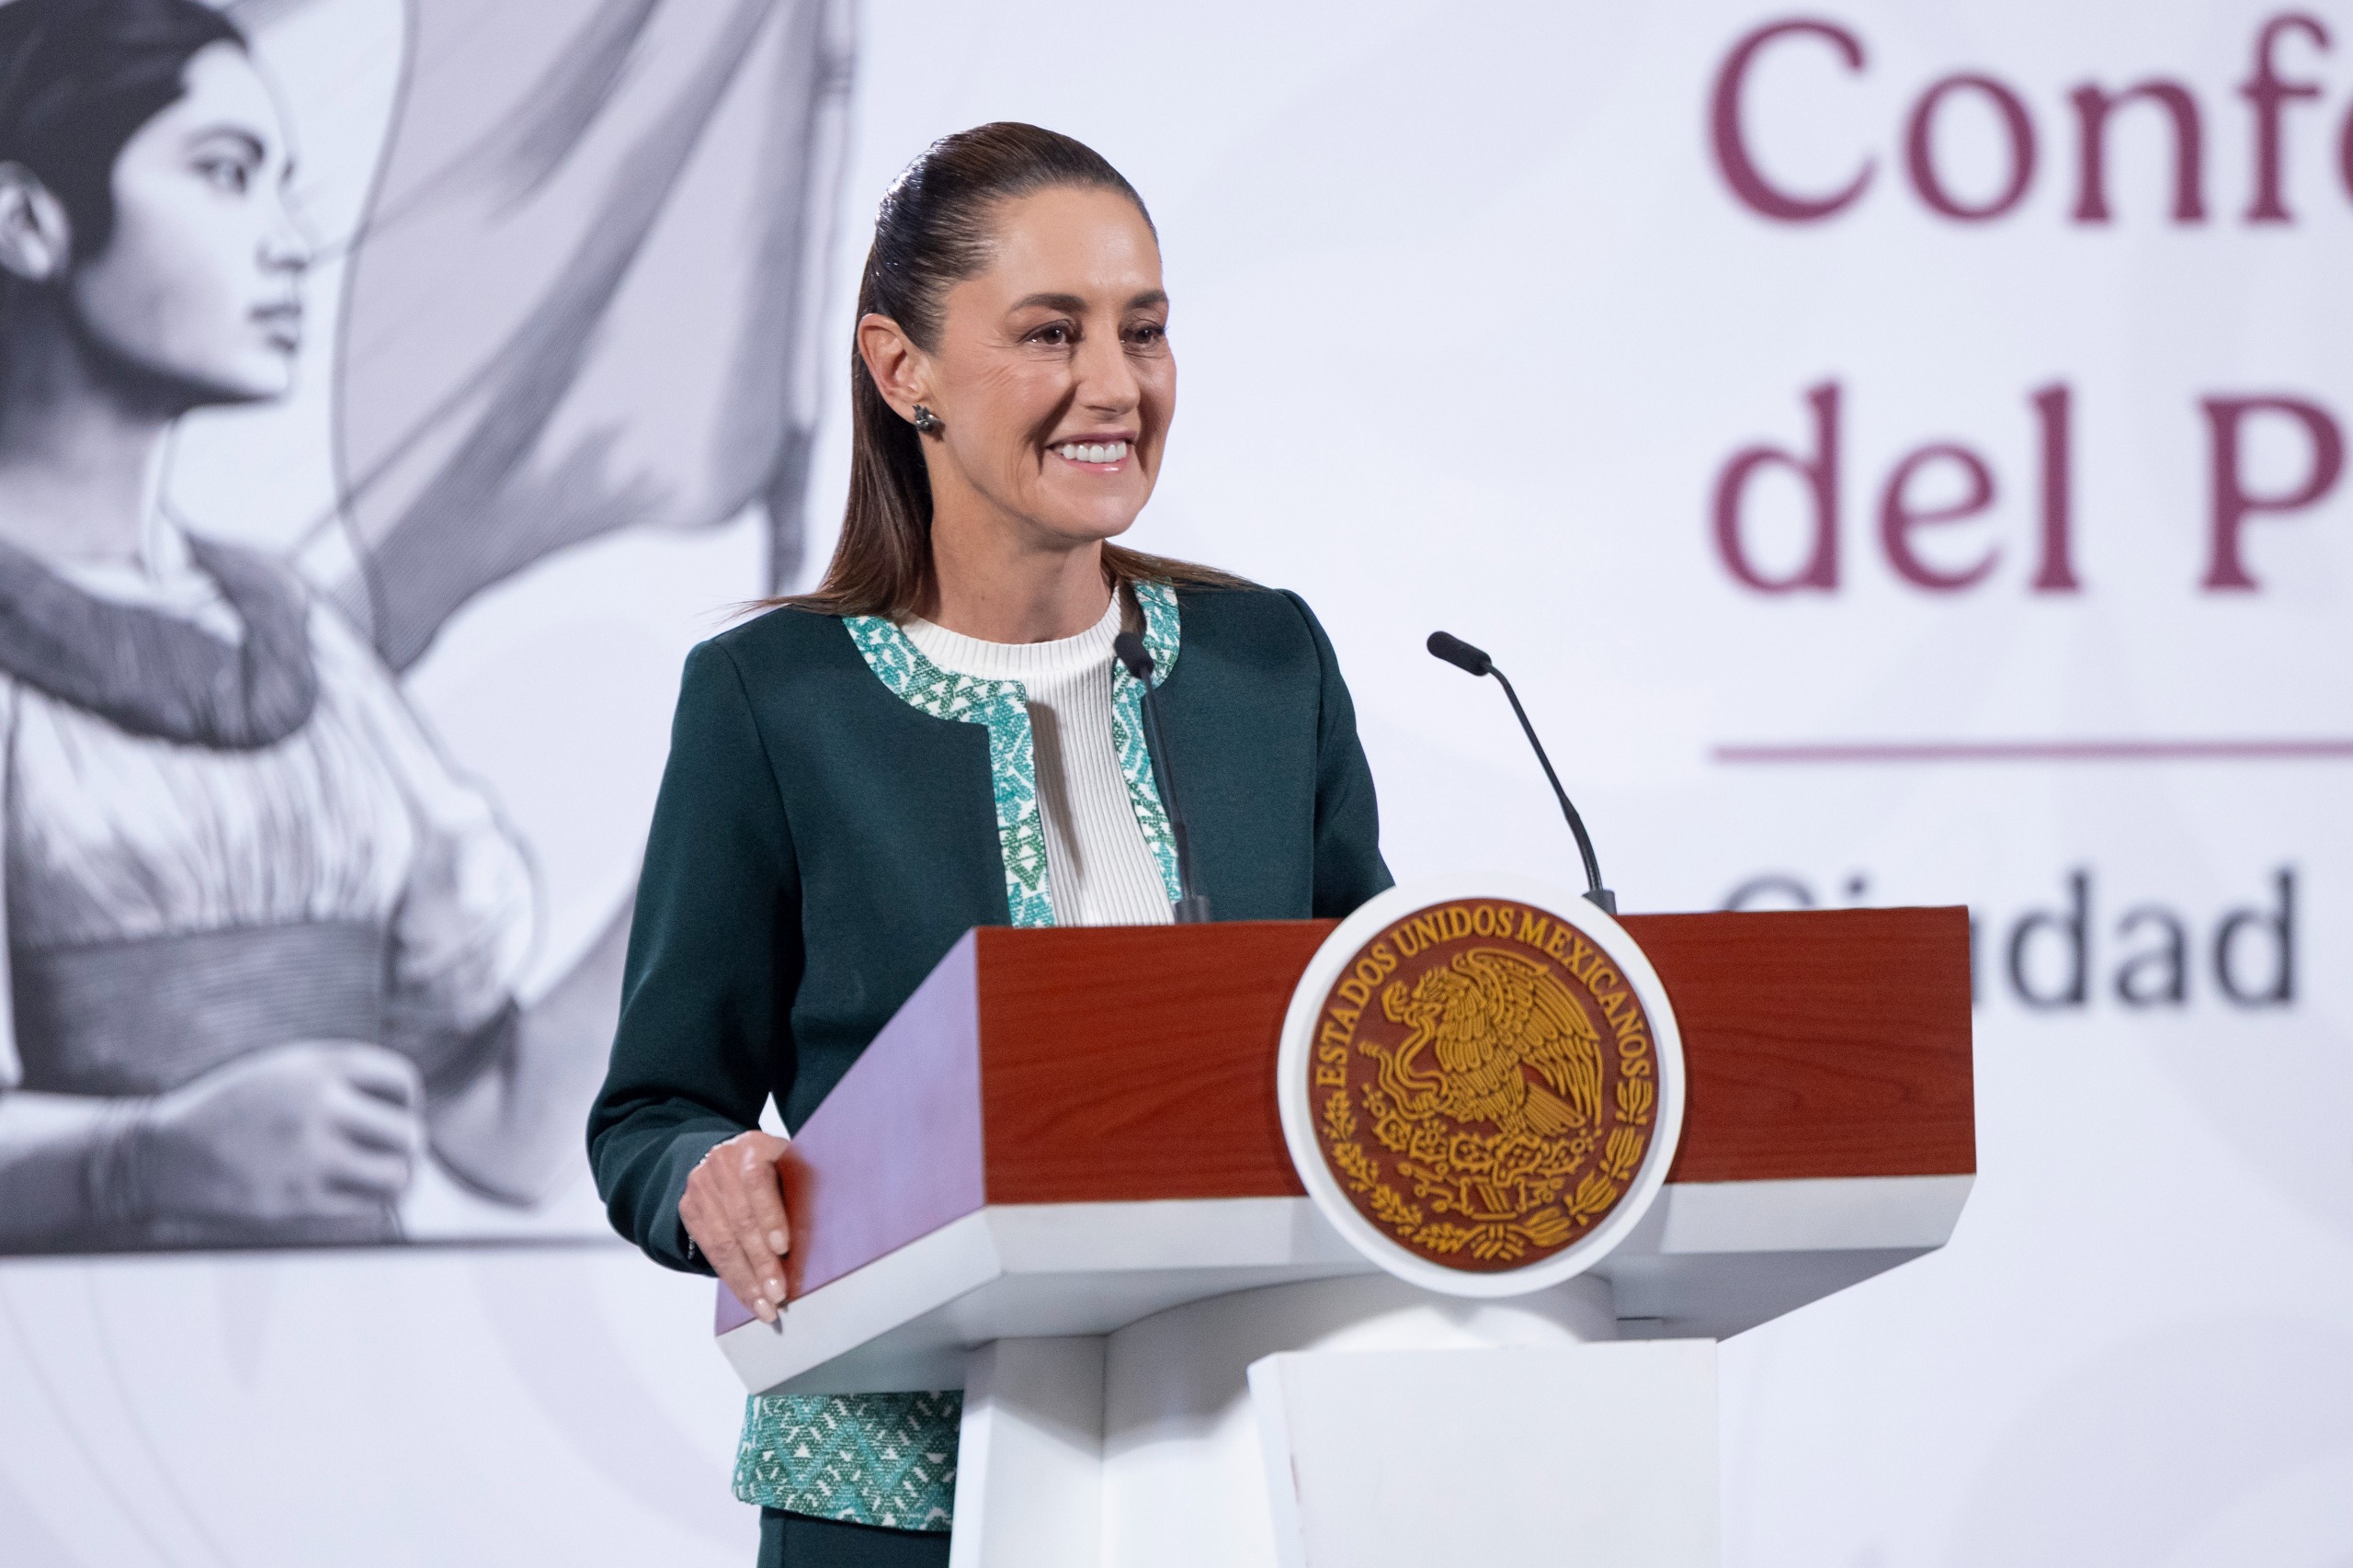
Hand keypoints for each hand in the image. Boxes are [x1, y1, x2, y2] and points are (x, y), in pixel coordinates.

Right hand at [140, 1041, 423, 1222]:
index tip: (389, 1113)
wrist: (163, 1153)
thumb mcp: (286, 1069)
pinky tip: (353, 1192)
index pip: (402, 1082)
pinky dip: (369, 1201)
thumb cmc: (236, 1109)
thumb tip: (409, 1106)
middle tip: (391, 1151)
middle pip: (409, 1132)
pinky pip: (366, 1206)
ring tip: (384, 1175)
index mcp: (319, 1067)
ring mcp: (309, 1156)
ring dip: (398, 1177)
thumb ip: (343, 1077)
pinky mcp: (297, 1200)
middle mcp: (319, 1106)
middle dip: (406, 1144)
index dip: (406, 1101)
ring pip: (398, 1174)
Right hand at [680, 1130, 791, 1322]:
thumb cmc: (776, 1166)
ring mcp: (701, 1186)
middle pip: (740, 1219)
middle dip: (760, 1262)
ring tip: (765, 1307)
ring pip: (723, 1242)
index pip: (758, 1181)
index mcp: (752, 1146)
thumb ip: (802, 1186)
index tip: (783, 1247)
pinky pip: (710, 1251)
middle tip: (778, 1293)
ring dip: (745, 1280)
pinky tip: (748, 1297)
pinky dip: (732, 1279)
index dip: (770, 1216)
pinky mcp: (689, 1210)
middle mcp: (721, 1163)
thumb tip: (831, 1228)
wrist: (729, 1158)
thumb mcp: (791, 1163)